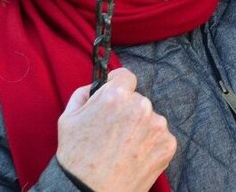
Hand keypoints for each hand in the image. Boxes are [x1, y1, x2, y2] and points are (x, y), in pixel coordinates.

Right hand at [55, 67, 175, 191]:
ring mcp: (157, 126)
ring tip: (123, 149)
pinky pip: (160, 136)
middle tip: (113, 132)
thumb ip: (83, 94)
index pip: (126, 77)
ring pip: (150, 118)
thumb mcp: (68, 119)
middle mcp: (141, 106)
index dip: (118, 85)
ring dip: (140, 128)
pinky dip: (150, 144)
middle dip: (128, 111)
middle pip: (138, 100)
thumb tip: (96, 85)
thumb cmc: (76, 158)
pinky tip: (134, 156)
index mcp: (116, 96)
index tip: (116, 96)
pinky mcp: (168, 144)